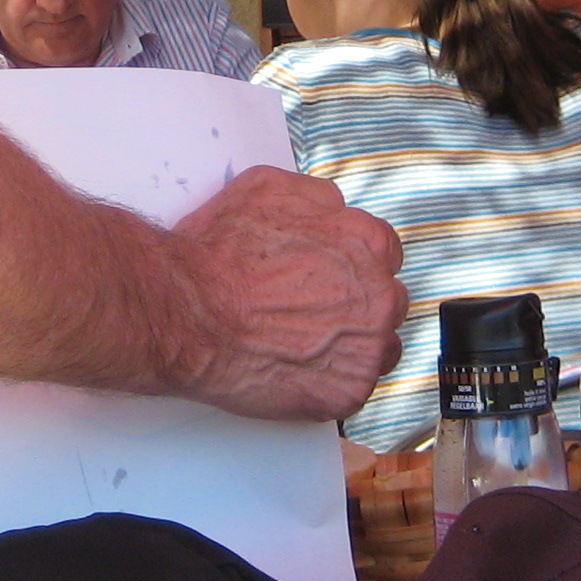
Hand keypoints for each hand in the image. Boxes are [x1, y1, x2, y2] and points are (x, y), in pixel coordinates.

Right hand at [170, 166, 404, 420]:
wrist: (192, 314)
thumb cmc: (219, 257)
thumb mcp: (266, 189)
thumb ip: (315, 198)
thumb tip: (330, 206)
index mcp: (364, 243)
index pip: (386, 253)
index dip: (356, 265)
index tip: (335, 277)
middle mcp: (376, 294)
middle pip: (387, 300)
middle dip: (359, 306)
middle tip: (316, 312)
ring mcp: (367, 346)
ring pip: (380, 348)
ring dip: (353, 347)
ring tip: (309, 347)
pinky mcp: (349, 390)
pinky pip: (355, 389)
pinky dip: (331, 384)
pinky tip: (299, 372)